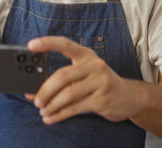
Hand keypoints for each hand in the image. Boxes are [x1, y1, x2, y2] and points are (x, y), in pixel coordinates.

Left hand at [24, 36, 141, 123]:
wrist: (130, 97)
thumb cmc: (100, 85)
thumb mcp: (84, 76)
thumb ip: (62, 81)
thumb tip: (32, 93)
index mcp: (87, 55)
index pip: (65, 44)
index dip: (48, 43)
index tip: (31, 45)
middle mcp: (95, 65)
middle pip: (63, 76)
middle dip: (45, 90)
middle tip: (36, 101)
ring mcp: (100, 82)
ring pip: (68, 94)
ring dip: (51, 105)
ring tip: (43, 111)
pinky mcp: (102, 100)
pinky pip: (75, 108)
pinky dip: (59, 115)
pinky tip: (51, 118)